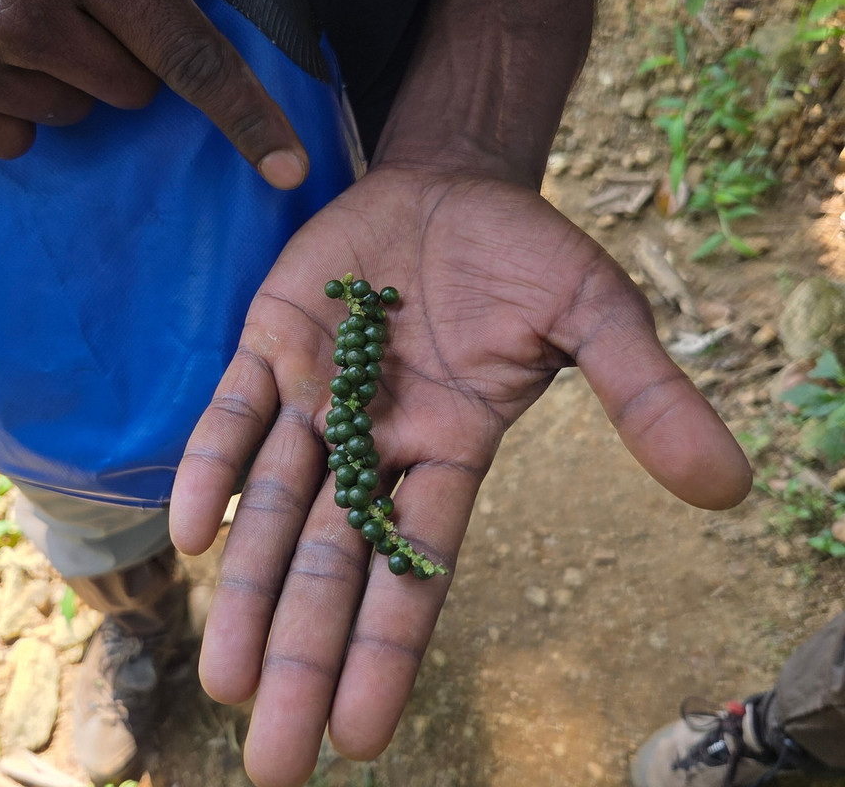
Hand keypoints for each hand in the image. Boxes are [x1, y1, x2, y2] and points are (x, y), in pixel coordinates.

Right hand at [0, 0, 307, 185]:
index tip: (287, 168)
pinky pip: (16, 136)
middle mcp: (24, 14)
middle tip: (75, 8)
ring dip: (63, 77)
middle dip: (121, 56)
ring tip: (15, 20)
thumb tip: (194, 15)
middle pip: (133, 93)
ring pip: (75, 115)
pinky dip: (12, 103)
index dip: (248, 117)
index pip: (191, 59)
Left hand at [169, 166, 750, 786]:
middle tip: (270, 761)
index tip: (358, 738)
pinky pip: (232, 417)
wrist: (452, 188)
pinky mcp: (270, 345)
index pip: (415, 569)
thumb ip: (646, 397)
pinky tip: (189, 536)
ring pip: (272, 507)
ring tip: (225, 679)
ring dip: (247, 589)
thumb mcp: (597, 315)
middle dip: (303, 655)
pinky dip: (210, 468)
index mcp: (451, 451)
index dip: (387, 649)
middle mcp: (376, 443)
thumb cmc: (524, 258)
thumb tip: (728, 490)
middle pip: (333, 564)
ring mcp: (316, 398)